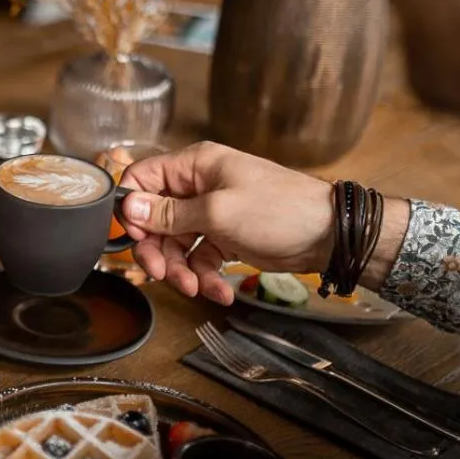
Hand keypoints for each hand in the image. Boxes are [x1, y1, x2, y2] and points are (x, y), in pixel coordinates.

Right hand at [117, 142, 333, 303]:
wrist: (328, 235)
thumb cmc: (280, 210)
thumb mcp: (218, 212)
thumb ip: (171, 214)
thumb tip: (130, 207)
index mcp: (195, 166)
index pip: (143, 179)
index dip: (133, 209)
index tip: (135, 236)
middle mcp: (199, 187)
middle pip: (156, 220)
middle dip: (157, 251)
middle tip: (161, 274)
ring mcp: (212, 213)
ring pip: (176, 244)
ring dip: (181, 270)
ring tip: (194, 288)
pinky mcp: (225, 237)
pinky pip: (200, 258)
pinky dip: (204, 276)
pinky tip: (218, 291)